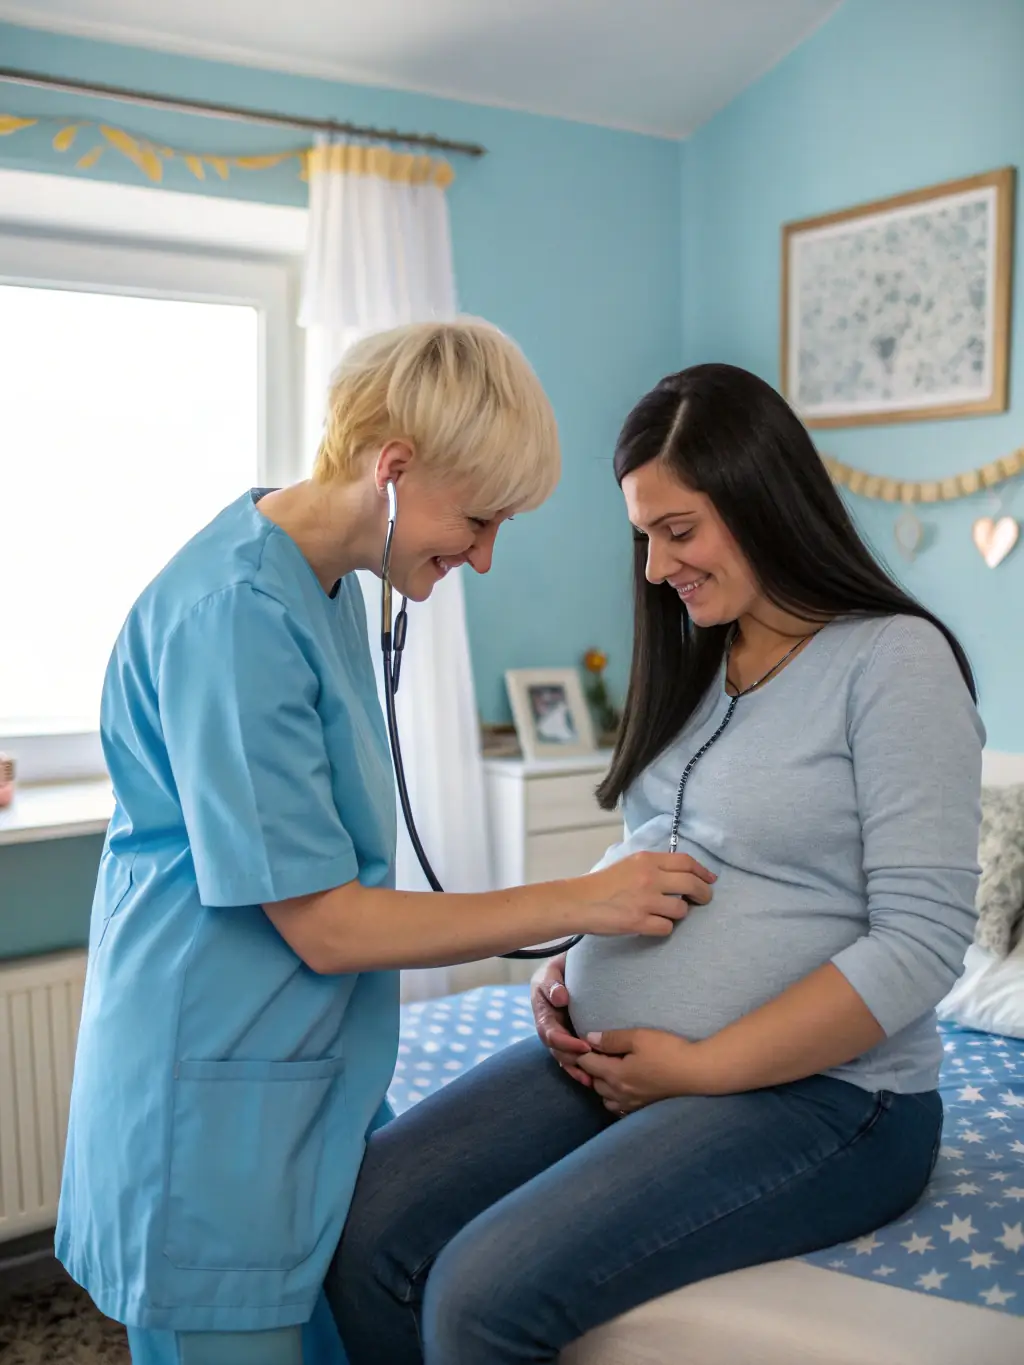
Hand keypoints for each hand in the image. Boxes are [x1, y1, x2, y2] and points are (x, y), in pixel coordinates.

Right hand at [531, 954, 592, 1086]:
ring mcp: (559, 1033)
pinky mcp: (570, 1038)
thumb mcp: (552, 970)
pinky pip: (572, 1057)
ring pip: (564, 1057)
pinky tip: (591, 1080)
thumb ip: (552, 983)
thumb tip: (560, 998)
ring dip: (576, 1070)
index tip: (584, 1047)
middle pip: (556, 1050)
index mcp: (542, 1011)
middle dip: (572, 1060)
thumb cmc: (560, 967)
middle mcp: (549, 1026)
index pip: (550, 1033)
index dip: (565, 1043)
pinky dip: (580, 1070)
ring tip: (593, 1080)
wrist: (569, 967)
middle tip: (593, 1065)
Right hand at [567, 852, 714, 939]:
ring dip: (678, 913)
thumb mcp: (629, 864)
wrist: (579, 902)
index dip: (703, 871)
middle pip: (691, 884)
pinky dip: (663, 928)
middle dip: (703, 894)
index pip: (686, 862)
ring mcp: (646, 900)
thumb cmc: (602, 884)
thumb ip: (653, 866)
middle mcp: (650, 878)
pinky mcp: (640, 922)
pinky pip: (667, 928)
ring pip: (681, 910)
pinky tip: (652, 924)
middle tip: (704, 900)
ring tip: (664, 913)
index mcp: (647, 860)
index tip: (710, 880)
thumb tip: (681, 874)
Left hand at [576, 1028, 714, 1115]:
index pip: (586, 1064)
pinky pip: (619, 1107)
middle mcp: (619, 1093)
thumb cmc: (668, 1051)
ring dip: (603, 1084)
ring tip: (612, 1069)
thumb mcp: (639, 1037)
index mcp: (615, 1074)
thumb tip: (588, 1039)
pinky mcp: (642, 1107)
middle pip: (593, 1082)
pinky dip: (615, 1097)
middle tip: (600, 1052)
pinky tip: (624, 1085)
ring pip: (605, 1098)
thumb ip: (611, 1039)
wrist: (696, 1072)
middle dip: (592, 1068)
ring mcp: (631, 1103)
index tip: (588, 1041)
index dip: (584, 1051)